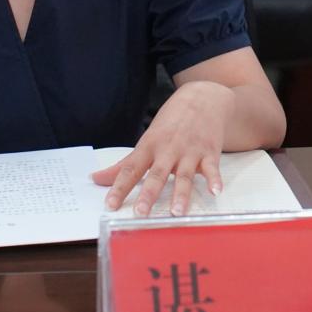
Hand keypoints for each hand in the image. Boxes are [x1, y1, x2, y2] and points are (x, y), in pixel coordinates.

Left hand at [91, 81, 232, 216]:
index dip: (120, 187)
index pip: (131, 169)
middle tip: (140, 213)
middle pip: (156, 174)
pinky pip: (212, 168)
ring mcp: (190, 151)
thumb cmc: (171, 122)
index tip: (110, 205)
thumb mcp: (147, 140)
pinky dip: (214, 179)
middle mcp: (168, 150)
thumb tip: (96, 179)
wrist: (202, 98)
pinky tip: (216, 191)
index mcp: (149, 147)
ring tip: (176, 212)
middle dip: (148, 194)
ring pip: (184, 175)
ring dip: (181, 194)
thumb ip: (124, 164)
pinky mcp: (210, 152)